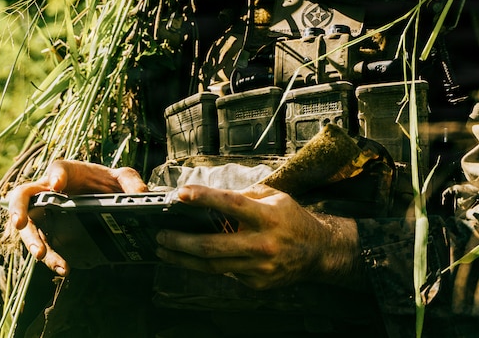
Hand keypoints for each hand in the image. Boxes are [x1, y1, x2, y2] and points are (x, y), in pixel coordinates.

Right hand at [4, 160, 147, 274]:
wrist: (104, 201)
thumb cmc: (106, 184)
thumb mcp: (122, 179)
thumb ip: (131, 182)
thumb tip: (141, 194)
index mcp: (68, 172)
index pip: (58, 167)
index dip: (55, 174)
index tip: (57, 183)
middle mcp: (49, 191)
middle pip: (23, 194)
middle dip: (18, 208)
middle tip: (19, 222)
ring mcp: (45, 213)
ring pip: (28, 226)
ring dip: (32, 242)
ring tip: (42, 255)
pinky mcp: (49, 233)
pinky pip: (43, 245)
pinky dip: (51, 258)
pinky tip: (64, 267)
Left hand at [154, 183, 358, 289]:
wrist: (318, 252)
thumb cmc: (292, 219)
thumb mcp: (275, 197)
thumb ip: (245, 195)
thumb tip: (209, 197)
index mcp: (267, 216)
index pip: (230, 204)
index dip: (204, 198)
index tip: (181, 194)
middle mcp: (262, 243)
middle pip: (211, 245)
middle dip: (180, 241)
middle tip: (160, 235)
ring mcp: (259, 267)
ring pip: (212, 265)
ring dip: (183, 258)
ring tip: (165, 250)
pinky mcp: (257, 283)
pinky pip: (227, 273)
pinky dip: (207, 265)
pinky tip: (192, 259)